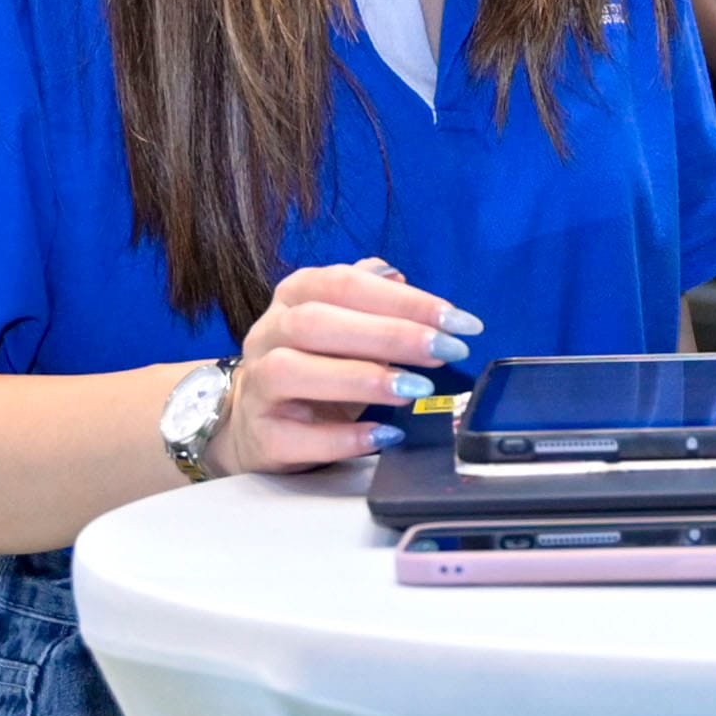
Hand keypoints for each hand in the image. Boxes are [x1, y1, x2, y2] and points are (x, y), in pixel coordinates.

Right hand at [230, 255, 470, 472]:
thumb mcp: (345, 327)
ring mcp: (257, 385)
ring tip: (416, 389)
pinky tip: (384, 435)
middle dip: (389, 334)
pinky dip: (342, 438)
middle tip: (446, 351)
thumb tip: (399, 278)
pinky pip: (294, 437)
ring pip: (291, 371)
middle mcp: (268, 333)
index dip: (403, 300)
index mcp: (295, 295)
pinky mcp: (261, 435)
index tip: (458, 320)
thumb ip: (371, 300)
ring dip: (360, 378)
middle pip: (316, 322)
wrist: (258, 423)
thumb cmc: (315, 368)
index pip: (344, 284)